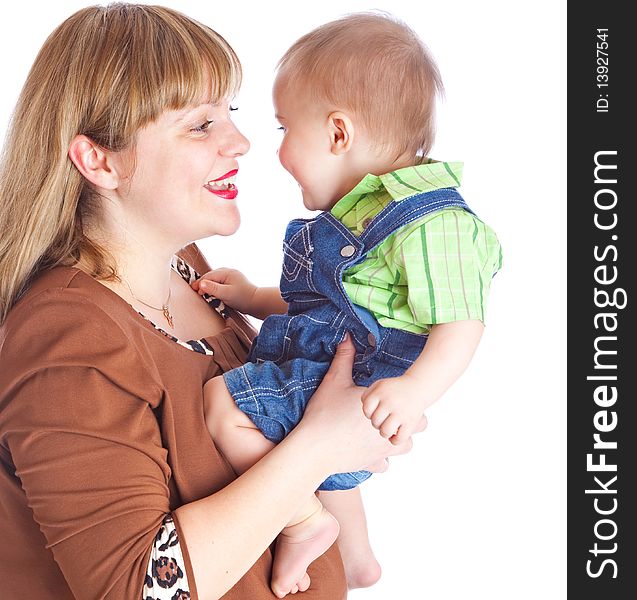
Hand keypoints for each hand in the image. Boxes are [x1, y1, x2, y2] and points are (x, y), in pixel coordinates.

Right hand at [192, 268, 256, 314]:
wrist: (257, 303)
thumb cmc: (243, 298)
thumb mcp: (226, 294)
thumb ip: (213, 288)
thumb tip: (201, 283)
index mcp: (227, 272)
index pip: (209, 276)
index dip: (200, 283)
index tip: (194, 290)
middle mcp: (229, 272)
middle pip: (211, 277)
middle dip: (203, 283)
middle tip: (197, 292)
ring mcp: (231, 277)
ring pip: (215, 280)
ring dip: (209, 286)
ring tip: (203, 293)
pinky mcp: (233, 283)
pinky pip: (220, 283)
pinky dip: (215, 288)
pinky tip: (213, 293)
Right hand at [296, 335, 426, 475]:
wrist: (314, 448)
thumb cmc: (325, 414)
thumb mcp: (335, 381)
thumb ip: (344, 358)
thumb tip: (347, 337)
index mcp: (386, 410)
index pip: (413, 406)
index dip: (407, 401)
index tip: (398, 397)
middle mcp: (390, 431)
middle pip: (417, 427)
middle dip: (407, 419)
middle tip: (391, 411)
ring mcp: (382, 451)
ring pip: (404, 447)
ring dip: (397, 439)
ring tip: (381, 430)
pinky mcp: (370, 465)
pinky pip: (384, 464)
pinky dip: (380, 458)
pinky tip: (368, 449)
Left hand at [361, 374, 427, 445]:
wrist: (418, 387)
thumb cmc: (394, 389)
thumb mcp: (378, 386)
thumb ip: (366, 397)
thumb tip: (366, 414)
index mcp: (380, 392)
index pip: (366, 410)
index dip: (369, 414)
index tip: (375, 411)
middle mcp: (390, 402)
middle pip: (375, 422)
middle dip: (377, 423)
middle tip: (384, 419)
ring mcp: (401, 413)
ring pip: (385, 432)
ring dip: (385, 432)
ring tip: (388, 427)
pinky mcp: (410, 422)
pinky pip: (399, 439)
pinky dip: (395, 440)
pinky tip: (396, 434)